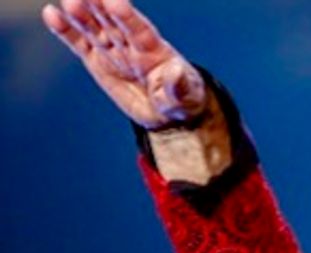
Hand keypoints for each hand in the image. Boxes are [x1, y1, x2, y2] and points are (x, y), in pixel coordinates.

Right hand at [42, 0, 206, 128]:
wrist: (165, 111)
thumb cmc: (180, 99)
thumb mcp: (185, 96)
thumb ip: (179, 84)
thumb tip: (177, 71)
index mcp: (154, 50)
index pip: (139, 29)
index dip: (126, 15)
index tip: (115, 0)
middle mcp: (131, 44)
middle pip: (113, 22)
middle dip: (100, 7)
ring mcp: (112, 50)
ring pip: (94, 28)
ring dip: (81, 15)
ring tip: (69, 2)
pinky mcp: (96, 60)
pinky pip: (79, 43)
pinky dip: (65, 30)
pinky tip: (51, 14)